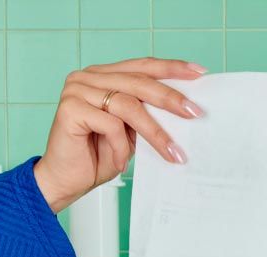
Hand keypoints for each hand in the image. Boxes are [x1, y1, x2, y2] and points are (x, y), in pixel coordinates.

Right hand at [34, 57, 206, 213]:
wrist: (68, 180)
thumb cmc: (100, 155)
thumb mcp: (133, 132)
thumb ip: (148, 115)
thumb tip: (186, 110)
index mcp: (104, 76)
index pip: (142, 66)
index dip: (171, 68)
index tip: (199, 73)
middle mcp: (89, 78)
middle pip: (138, 82)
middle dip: (171, 98)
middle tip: (195, 113)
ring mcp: (77, 90)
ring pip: (128, 105)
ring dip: (155, 133)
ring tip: (173, 153)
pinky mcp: (70, 109)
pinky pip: (110, 125)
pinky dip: (122, 147)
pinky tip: (123, 163)